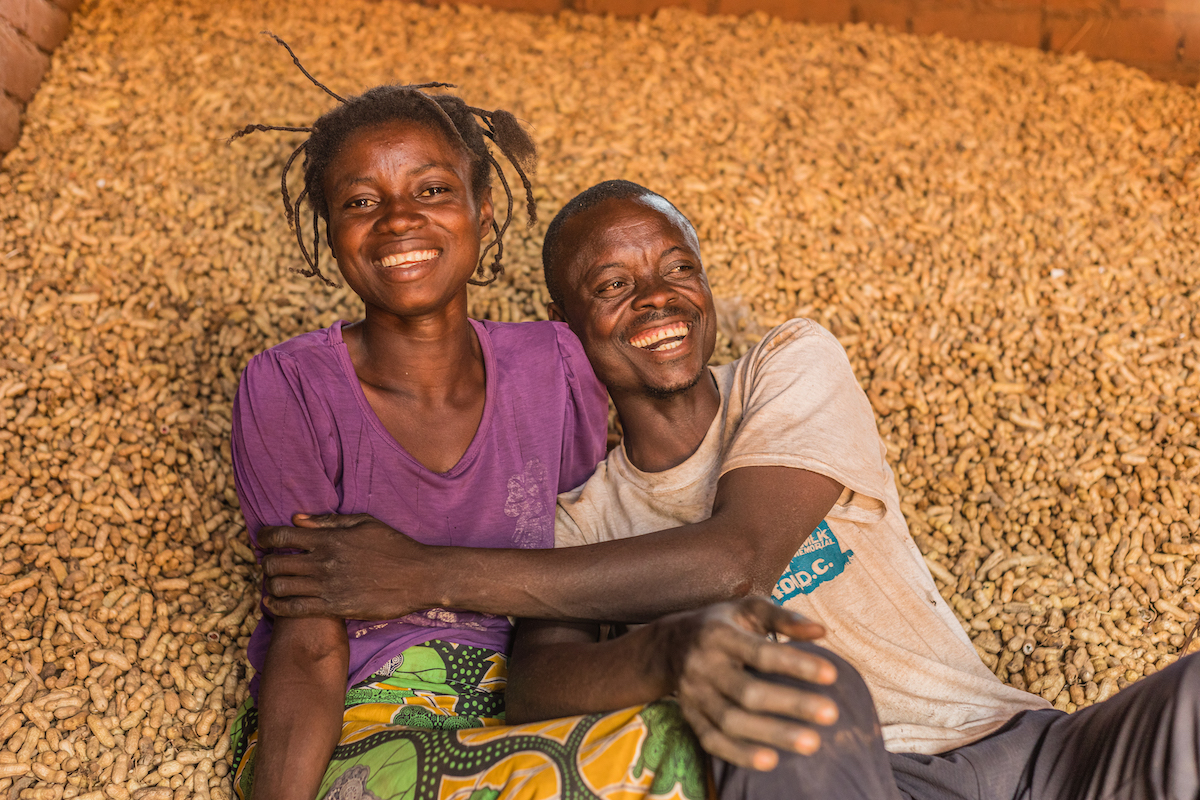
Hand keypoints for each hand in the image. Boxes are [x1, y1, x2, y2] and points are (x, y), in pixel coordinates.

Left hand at [258, 513, 430, 618]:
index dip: (265, 537)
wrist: (419, 576)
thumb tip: (297, 519)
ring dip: (271, 584)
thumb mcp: (365, 523)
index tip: (262, 539)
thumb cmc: (394, 546)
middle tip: (269, 563)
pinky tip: (273, 603)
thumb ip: (328, 521)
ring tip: (274, 582)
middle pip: (275, 563)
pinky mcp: (334, 607)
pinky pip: (294, 609)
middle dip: (267, 562)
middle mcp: (324, 562)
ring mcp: (328, 587)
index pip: (281, 536)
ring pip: (280, 587)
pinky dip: (277, 606)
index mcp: (329, 538)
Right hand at [662, 597, 837, 770]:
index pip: (760, 653)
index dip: (796, 664)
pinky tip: (771, 760)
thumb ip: (784, 618)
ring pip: (731, 720)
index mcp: (719, 634)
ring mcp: (694, 693)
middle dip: (791, 704)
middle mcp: (703, 664)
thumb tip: (821, 632)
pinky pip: (712, 741)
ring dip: (772, 734)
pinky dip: (739, 754)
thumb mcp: (749, 609)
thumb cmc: (723, 623)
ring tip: (812, 743)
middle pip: (748, 691)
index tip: (832, 675)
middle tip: (832, 713)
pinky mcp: (690, 716)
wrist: (669, 644)